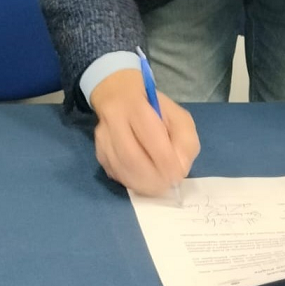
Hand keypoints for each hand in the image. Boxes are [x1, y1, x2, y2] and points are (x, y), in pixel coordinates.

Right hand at [91, 69, 199, 195]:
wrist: (120, 97)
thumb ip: (186, 141)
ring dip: (142, 184)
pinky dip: (131, 182)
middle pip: (129, 155)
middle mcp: (114, 120)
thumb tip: (180, 170)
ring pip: (119, 168)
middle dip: (151, 177)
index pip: (149, 134)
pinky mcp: (98, 152)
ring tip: (158, 188)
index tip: (177, 175)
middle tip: (167, 186)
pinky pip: (114, 173)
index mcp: (137, 106)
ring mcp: (102, 138)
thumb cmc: (157, 110)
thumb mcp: (180, 117)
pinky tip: (144, 183)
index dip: (164, 159)